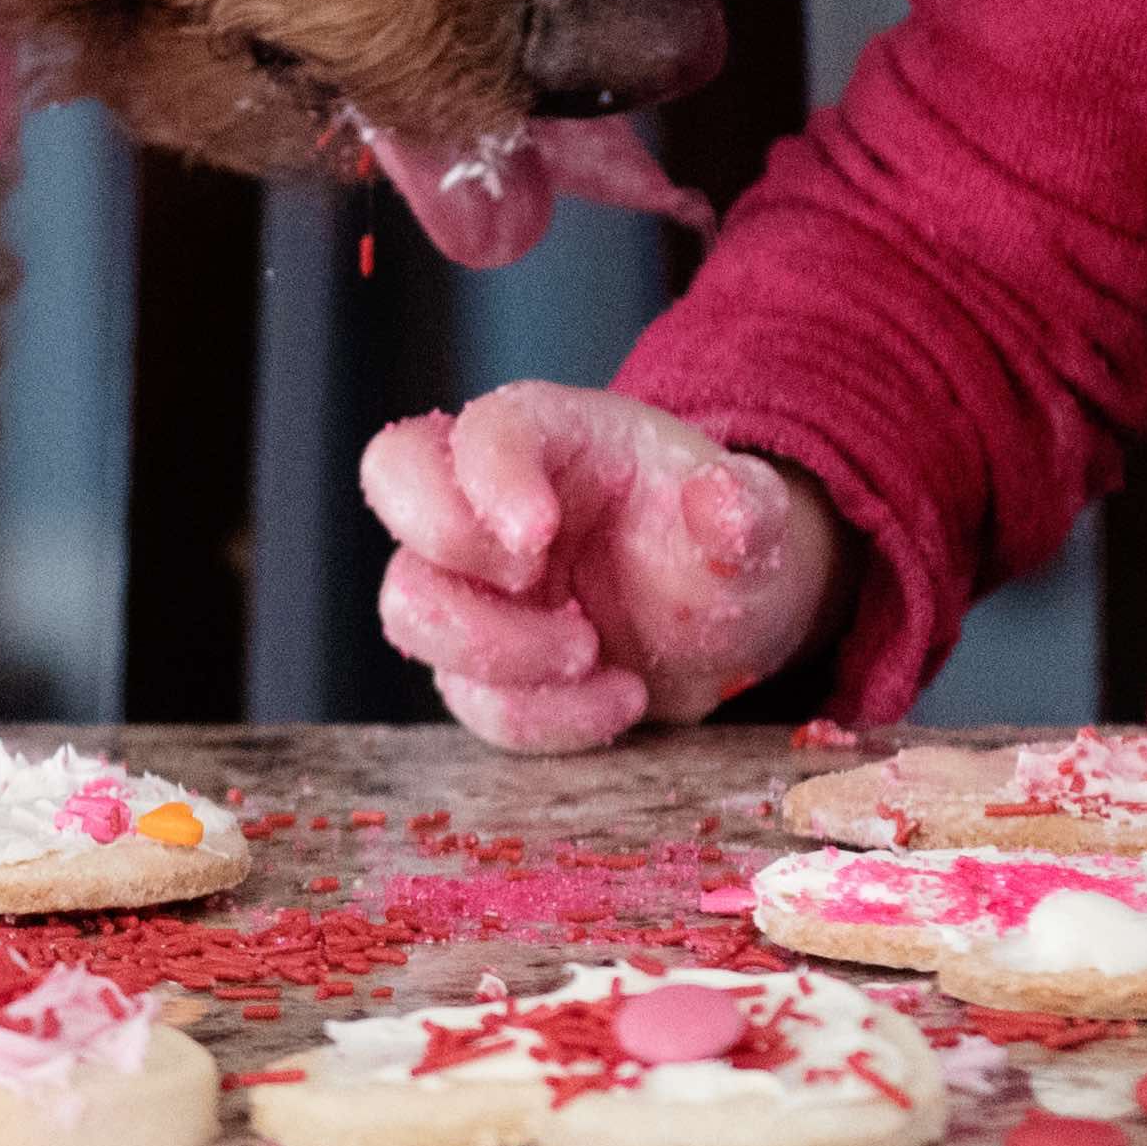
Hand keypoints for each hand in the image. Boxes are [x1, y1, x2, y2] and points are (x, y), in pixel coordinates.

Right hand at [358, 385, 840, 751]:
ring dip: (498, 651)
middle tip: (531, 581)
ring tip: (592, 653)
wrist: (719, 631)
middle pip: (393, 476)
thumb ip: (744, 509)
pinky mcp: (478, 662)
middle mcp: (489, 496)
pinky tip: (620, 699)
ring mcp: (472, 582)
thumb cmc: (717, 551)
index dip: (490, 477)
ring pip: (410, 606)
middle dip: (446, 543)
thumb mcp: (754, 525)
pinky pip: (471, 699)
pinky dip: (543, 716)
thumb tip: (721, 497)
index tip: (537, 536)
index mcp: (553, 434)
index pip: (484, 429)